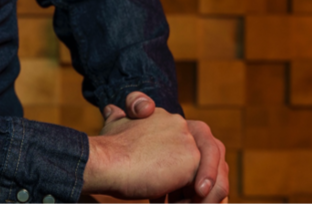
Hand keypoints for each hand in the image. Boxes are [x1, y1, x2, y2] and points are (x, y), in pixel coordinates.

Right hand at [102, 92, 229, 203]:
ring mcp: (188, 139)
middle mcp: (179, 123)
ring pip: (206, 173)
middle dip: (197, 182)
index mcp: (164, 117)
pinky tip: (172, 206)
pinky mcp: (193, 158)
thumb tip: (112, 109)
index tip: (165, 187)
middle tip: (180, 202)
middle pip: (203, 157)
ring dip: (196, 196)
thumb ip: (119, 117)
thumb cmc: (106, 152)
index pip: (186, 144)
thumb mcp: (113, 127)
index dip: (180, 167)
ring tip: (178, 206)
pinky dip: (194, 201)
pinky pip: (203, 187)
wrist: (105, 162)